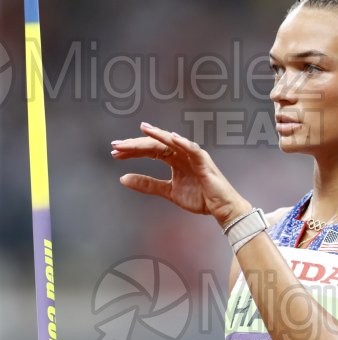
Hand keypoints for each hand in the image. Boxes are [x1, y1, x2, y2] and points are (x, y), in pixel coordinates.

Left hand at [111, 122, 250, 224]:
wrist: (221, 209)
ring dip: (156, 136)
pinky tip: (171, 137)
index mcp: (174, 159)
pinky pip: (193, 149)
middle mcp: (182, 153)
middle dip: (137, 144)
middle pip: (156, 144)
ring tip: (142, 130)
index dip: (132, 151)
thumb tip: (123, 178)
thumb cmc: (200, 198)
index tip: (114, 152)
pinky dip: (183, 143)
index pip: (149, 150)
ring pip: (172, 142)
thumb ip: (148, 184)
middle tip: (117, 145)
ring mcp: (193, 156)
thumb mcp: (168, 191)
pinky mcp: (204, 162)